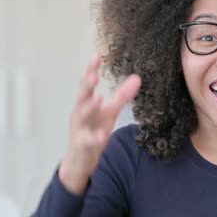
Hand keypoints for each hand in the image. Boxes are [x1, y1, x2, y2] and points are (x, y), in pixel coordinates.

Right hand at [59, 54, 140, 194]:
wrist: (80, 161)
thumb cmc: (93, 131)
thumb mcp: (109, 113)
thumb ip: (122, 96)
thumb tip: (138, 78)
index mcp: (85, 104)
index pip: (87, 84)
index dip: (91, 70)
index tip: (97, 55)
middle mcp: (79, 115)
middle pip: (81, 97)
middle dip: (86, 86)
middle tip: (93, 75)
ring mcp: (79, 131)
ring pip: (81, 117)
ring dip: (89, 107)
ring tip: (98, 98)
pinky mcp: (83, 147)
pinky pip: (88, 142)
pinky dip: (95, 138)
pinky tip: (102, 134)